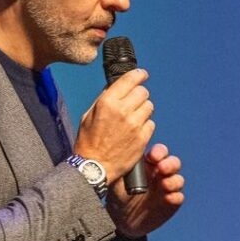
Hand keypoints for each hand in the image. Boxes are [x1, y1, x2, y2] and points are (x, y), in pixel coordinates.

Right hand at [74, 67, 154, 182]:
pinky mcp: (143, 138)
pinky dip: (145, 125)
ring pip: (149, 107)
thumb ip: (104, 99)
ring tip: (134, 118)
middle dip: (139, 95)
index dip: (138, 75)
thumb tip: (115, 87)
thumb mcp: (89, 115)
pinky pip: (151, 124)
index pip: (130, 80)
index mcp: (108, 102)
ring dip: (143, 110)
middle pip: (143, 92)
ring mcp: (135, 125)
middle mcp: (123, 111)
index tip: (142, 74)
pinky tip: (136, 131)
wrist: (95, 166)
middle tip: (134, 101)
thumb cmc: (89, 141)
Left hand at [106, 143, 184, 237]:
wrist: (123, 221)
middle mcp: (161, 174)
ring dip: (173, 181)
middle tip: (162, 168)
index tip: (153, 157)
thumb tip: (119, 158)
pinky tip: (168, 198)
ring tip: (164, 185)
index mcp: (149, 164)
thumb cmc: (118, 196)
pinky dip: (175, 197)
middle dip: (170, 164)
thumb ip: (120, 170)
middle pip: (174, 163)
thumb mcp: (116, 182)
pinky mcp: (172, 203)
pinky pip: (178, 197)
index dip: (159, 152)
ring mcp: (168, 188)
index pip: (159, 152)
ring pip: (178, 180)